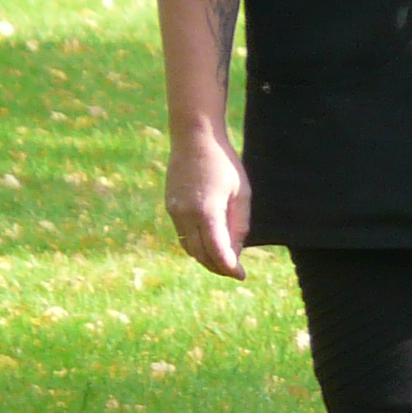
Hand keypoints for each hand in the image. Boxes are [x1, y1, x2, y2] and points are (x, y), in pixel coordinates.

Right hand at [165, 129, 250, 279]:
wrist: (194, 138)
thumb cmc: (224, 163)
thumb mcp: (241, 193)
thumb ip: (239, 225)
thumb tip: (236, 252)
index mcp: (207, 211)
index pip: (217, 251)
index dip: (229, 267)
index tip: (241, 274)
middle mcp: (186, 215)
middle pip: (201, 255)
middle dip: (217, 267)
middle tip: (234, 271)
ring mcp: (175, 211)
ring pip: (189, 247)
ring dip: (205, 258)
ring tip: (223, 261)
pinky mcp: (170, 206)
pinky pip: (182, 234)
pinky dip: (196, 244)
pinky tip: (209, 243)